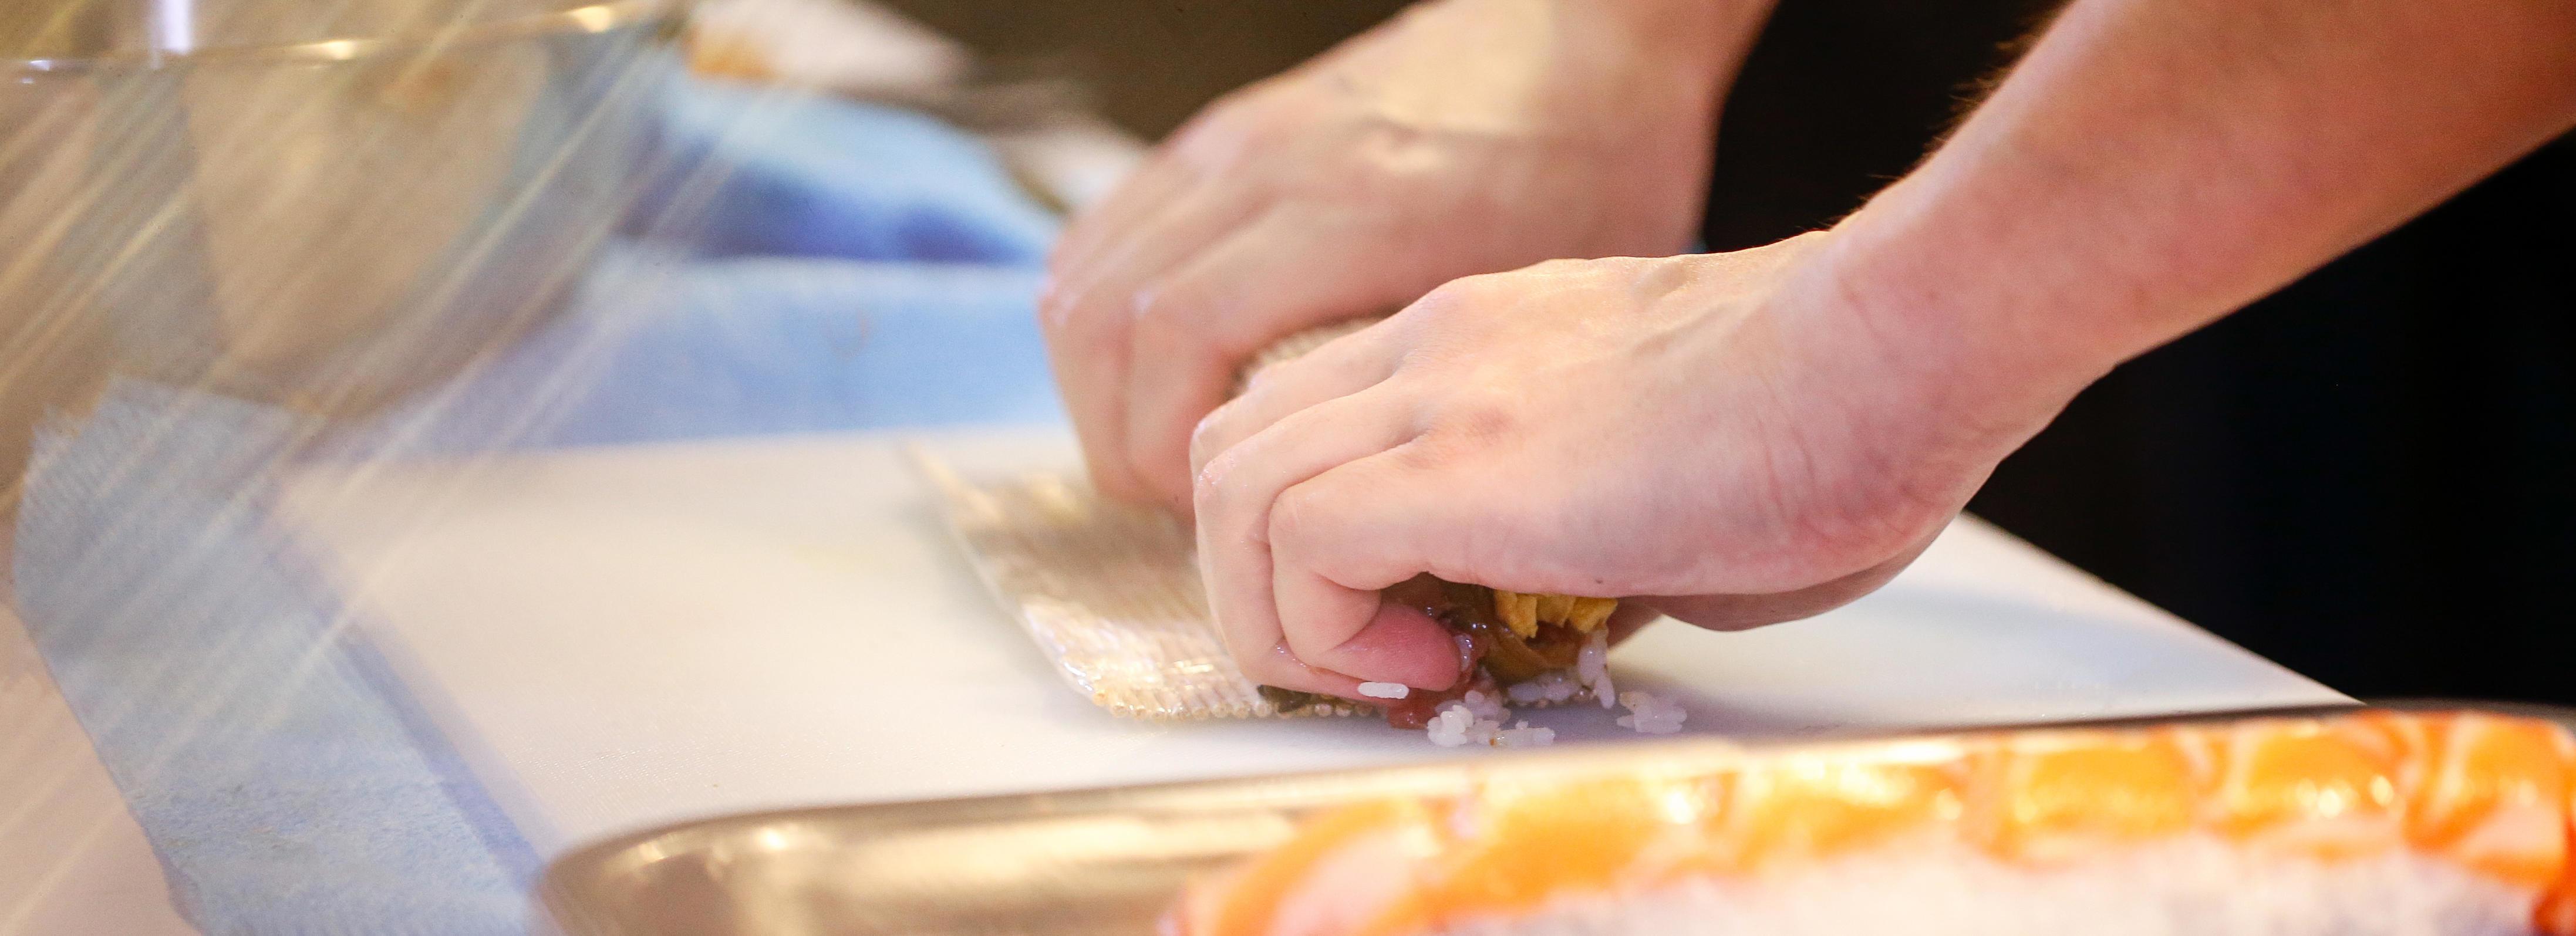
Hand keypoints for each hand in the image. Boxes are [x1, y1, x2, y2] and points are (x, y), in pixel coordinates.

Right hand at [1039, 0, 1761, 512]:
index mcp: (1352, 211)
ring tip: (1163, 451)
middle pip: (1105, 316)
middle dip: (1119, 437)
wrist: (1586, 36)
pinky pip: (1107, 230)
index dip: (1166, 446)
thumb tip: (1396, 510)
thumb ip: (1449, 389)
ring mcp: (1237, 138)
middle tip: (1180, 510)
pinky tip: (1155, 372)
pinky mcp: (1227, 130)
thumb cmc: (1590, 162)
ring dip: (1098, 385)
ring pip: (1083, 274)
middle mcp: (1271, 164)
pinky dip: (1103, 315)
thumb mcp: (1539, 297)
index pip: (1179, 333)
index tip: (1218, 516)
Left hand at [1185, 234, 2062, 694]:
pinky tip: (1426, 660)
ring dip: (1280, 612)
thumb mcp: (1668, 471)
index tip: (1402, 624)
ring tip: (1394, 668)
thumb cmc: (1836, 411)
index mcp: (1482, 340)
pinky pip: (1299, 542)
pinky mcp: (1464, 468)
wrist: (1893, 353)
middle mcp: (1437, 350)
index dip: (1306, 538)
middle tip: (1365, 655)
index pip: (1306, 419)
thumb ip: (1587, 529)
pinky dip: (1324, 625)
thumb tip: (1568, 609)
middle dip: (1260, 580)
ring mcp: (1441, 396)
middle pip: (1235, 448)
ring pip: (1233, 491)